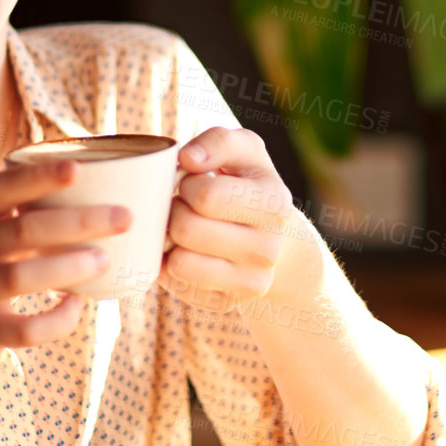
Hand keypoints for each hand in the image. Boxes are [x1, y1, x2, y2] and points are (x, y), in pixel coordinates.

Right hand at [0, 160, 130, 378]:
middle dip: (77, 222)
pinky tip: (78, 307)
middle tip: (125, 217)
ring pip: (17, 277)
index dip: (39, 177)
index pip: (2, 188)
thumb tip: (102, 187)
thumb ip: (26, 215)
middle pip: (21, 231)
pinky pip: (21, 329)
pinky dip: (55, 320)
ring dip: (66, 267)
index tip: (80, 168)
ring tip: (106, 260)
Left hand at [158, 127, 294, 312]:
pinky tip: (187, 253)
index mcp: (274, 204)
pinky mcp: (228, 304)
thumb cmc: (247, 185)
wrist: (276, 239)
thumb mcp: (244, 152)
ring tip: (183, 229)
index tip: (194, 182)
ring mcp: (251, 283)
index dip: (188, 184)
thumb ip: (218, 141)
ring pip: (178, 263)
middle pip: (187, 229)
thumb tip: (188, 159)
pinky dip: (172, 266)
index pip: (206, 195)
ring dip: (169, 241)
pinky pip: (176, 286)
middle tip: (183, 206)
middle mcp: (268, 249)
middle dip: (174, 211)